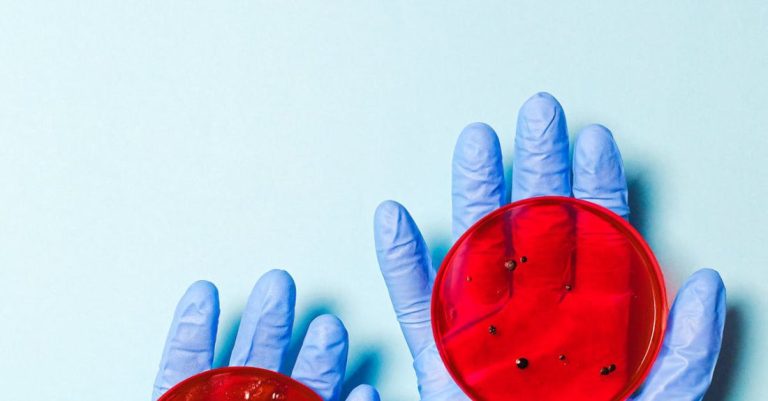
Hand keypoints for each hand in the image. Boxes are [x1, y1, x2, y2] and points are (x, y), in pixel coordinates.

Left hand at [152, 269, 378, 400]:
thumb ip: (179, 386)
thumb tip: (183, 343)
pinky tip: (364, 389)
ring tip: (328, 328)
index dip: (195, 331)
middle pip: (253, 364)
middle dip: (268, 321)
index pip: (187, 371)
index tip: (203, 290)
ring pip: (304, 391)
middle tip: (278, 283)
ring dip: (320, 359)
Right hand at [373, 92, 725, 399]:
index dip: (594, 185)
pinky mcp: (437, 355)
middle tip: (537, 113)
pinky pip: (414, 301)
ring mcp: (481, 327)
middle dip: (535, 166)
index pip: (594, 239)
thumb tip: (708, 285)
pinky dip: (399, 261)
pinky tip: (393, 219)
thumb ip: (682, 353)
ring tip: (473, 143)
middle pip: (532, 226)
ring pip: (472, 248)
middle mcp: (533, 312)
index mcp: (585, 319)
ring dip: (469, 194)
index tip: (591, 137)